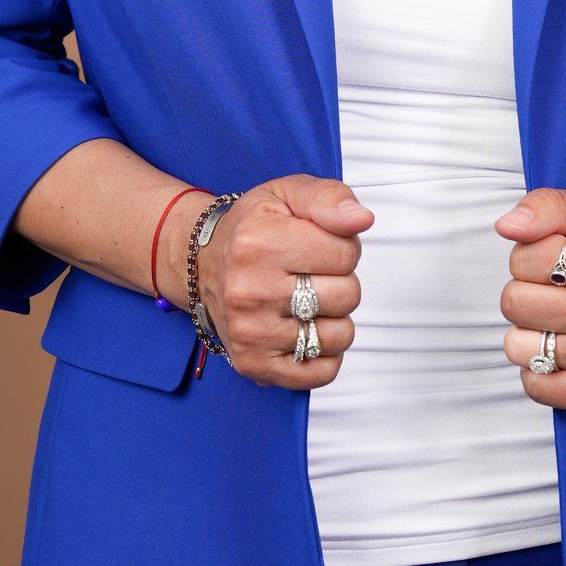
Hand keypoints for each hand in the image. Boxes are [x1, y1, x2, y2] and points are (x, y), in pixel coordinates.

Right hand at [187, 175, 371, 387]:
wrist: (203, 264)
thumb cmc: (251, 230)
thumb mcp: (287, 194)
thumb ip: (329, 198)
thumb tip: (361, 219)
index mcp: (260, 243)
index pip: (346, 253)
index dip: (342, 247)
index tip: (317, 245)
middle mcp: (250, 291)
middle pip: (346, 295)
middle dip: (339, 280)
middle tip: (311, 273)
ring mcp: (251, 333)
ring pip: (339, 335)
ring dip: (333, 317)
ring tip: (306, 300)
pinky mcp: (254, 364)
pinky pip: (322, 372)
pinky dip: (324, 352)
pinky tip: (304, 328)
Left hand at [493, 187, 565, 410]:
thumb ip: (547, 206)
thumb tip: (505, 226)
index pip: (522, 260)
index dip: (531, 257)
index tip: (557, 261)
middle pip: (514, 303)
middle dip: (527, 292)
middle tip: (556, 292)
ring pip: (518, 346)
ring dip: (529, 331)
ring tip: (559, 321)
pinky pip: (536, 386)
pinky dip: (537, 369)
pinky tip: (561, 349)